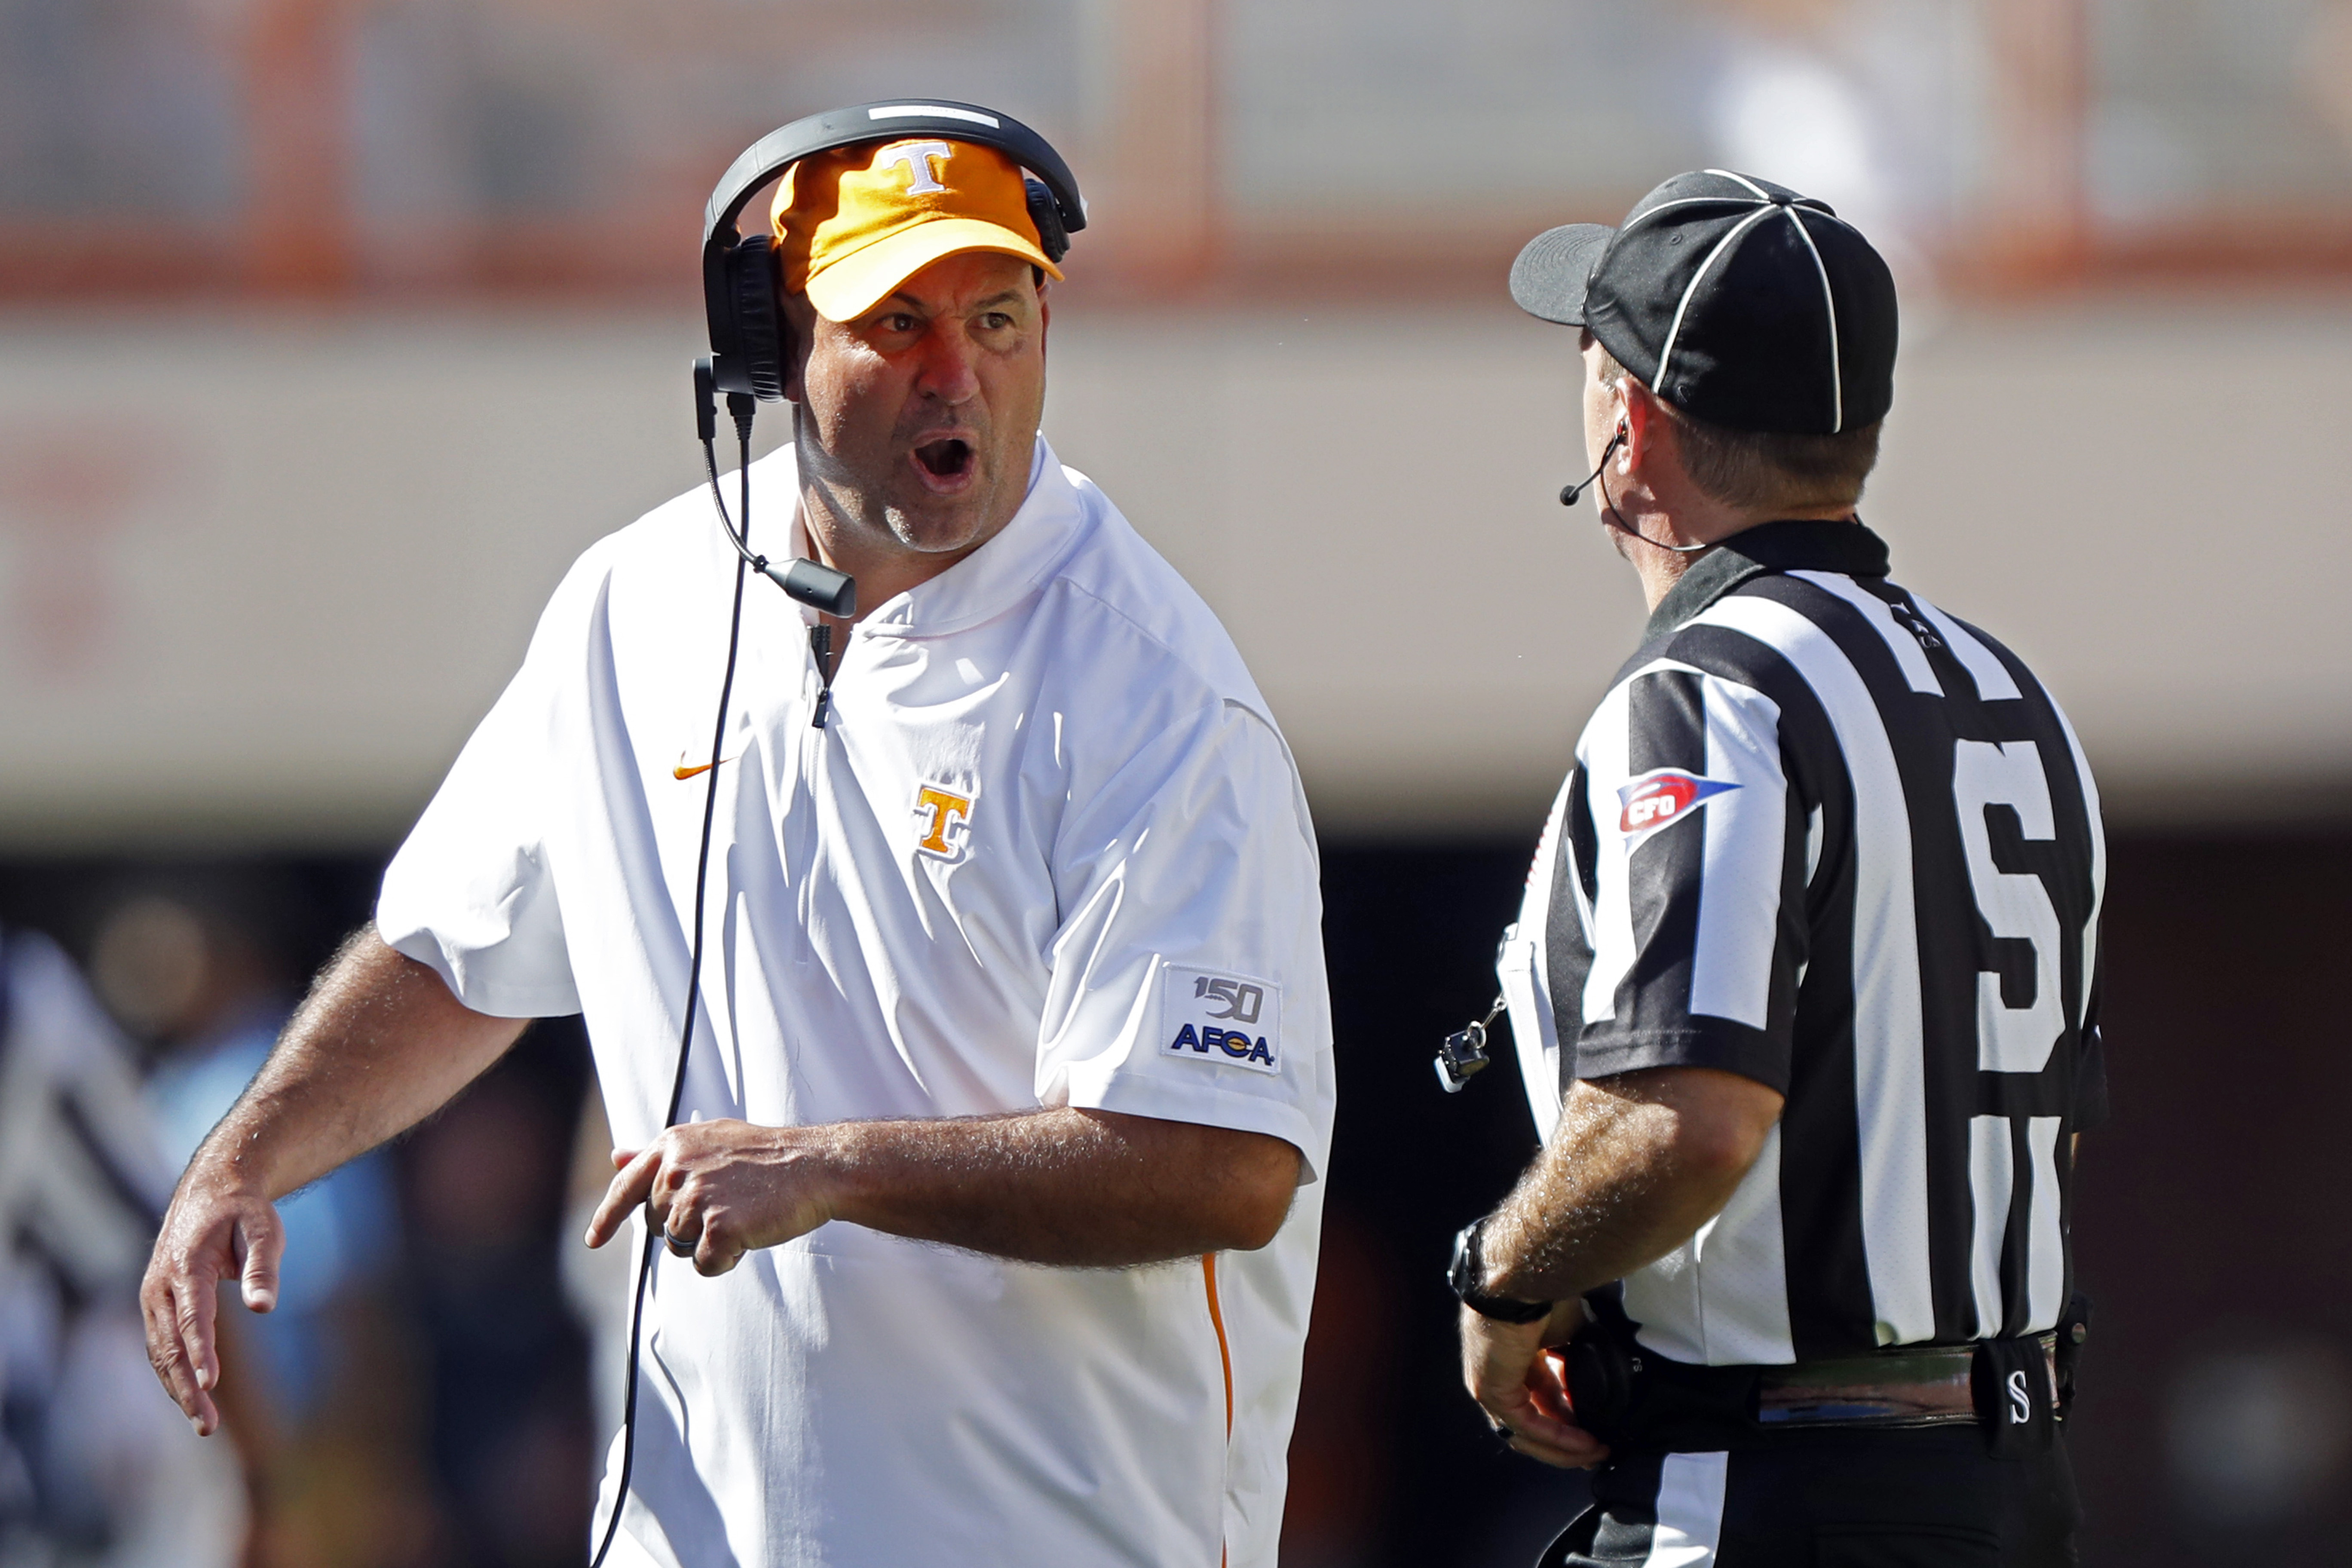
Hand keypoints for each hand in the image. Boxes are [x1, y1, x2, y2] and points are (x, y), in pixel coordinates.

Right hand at [141, 1170, 284, 1436]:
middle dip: (188, 1388)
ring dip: (178, 1389)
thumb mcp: (262, 1229)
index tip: (210, 1385)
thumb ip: (262, 1267)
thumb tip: (264, 1308)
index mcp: (186, 1266)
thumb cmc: (243, 1212)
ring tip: (205, 1425)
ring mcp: (153, 1296)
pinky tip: (190, 1398)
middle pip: (171, 1345)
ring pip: (161, 1352)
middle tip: (208, 1427)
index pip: (193, 1317)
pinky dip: (172, 1374)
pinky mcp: (156, 1304)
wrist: (210, 1190)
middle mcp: (160, 1284)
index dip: (201, 1352)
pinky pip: (160, 1345)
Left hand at [585, 1119, 839, 1276]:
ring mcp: (696, 1199)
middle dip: (687, 1226)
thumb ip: (658, 1154)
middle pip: (658, 1224)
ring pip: (680, 1247)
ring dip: (709, 1242)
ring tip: (742, 1214)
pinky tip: (748, 1234)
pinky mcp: (717, 1228)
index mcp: (672, 1146)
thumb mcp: (707, 1141)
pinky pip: (703, 1264)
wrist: (814, 1165)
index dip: (606, 1217)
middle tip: (727, 1204)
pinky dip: (725, 1259)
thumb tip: (617, 1158)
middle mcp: (677, 1170)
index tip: (593, 1240)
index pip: (625, 1187)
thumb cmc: (766, 1156)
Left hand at [1460, 1300, 1609, 1468]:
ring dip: (1565, 1447)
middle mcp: (1500, 1372)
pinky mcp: (1491, 1391)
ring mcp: (1491, 1384)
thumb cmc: (1545, 1291)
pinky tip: (1585, 1443)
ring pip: (1528, 1432)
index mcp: (1516, 1354)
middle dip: (1569, 1443)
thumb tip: (1604, 1375)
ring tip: (1597, 1452)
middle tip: (1598, 1452)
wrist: (1523, 1278)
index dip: (1571, 1420)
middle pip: (1534, 1422)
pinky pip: (1528, 1426)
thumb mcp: (1571, 1334)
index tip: (1598, 1432)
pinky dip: (1559, 1438)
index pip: (1542, 1399)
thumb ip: (1579, 1359)